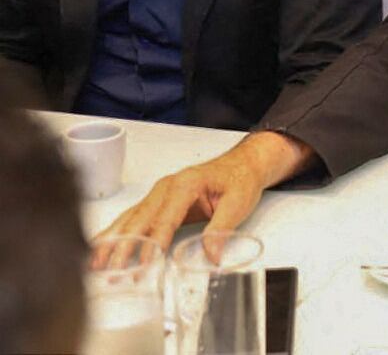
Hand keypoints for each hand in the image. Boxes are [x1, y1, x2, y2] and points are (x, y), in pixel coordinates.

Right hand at [94, 131, 310, 251]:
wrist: (243, 163)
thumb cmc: (240, 179)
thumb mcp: (238, 203)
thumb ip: (221, 230)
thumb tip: (211, 257)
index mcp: (185, 184)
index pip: (165, 218)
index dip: (154, 244)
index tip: (145, 265)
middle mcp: (166, 186)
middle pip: (140, 220)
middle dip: (124, 247)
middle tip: (112, 272)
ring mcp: (158, 192)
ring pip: (130, 218)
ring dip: (112, 241)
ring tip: (95, 264)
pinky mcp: (157, 200)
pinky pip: (132, 217)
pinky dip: (115, 232)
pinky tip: (99, 245)